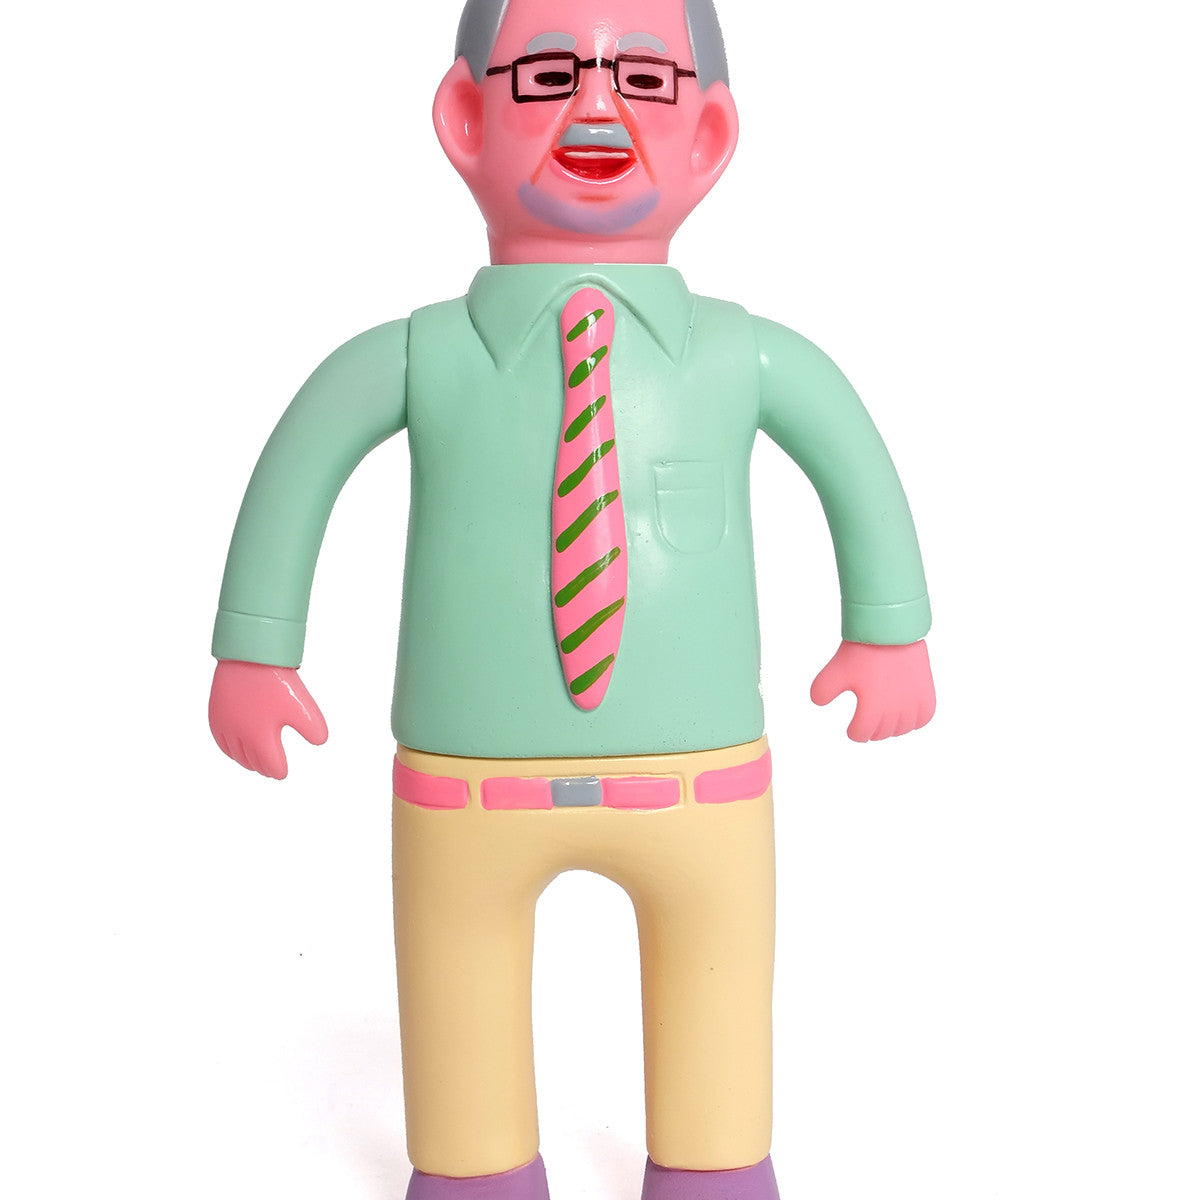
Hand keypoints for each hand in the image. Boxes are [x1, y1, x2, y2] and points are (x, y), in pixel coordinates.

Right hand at [209, 660, 328, 778]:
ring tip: (255, 764)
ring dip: (246, 761)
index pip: (270, 764)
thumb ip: (313, 728)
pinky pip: (221, 741)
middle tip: (271, 772)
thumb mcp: (301, 705)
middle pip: (252, 761)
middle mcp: (239, 735)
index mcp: (259, 737)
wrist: (249, 656)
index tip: (282, 773)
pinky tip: (235, 751)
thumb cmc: (275, 681)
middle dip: (262, 767)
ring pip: (235, 754)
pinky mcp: (216, 714)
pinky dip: (229, 750)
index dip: (278, 770)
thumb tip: (320, 742)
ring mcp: (225, 725)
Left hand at [810, 640, 934, 741]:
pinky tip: (905, 715)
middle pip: (881, 733)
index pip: (861, 734)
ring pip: (903, 728)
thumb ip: (821, 691)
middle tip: (867, 723)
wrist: (891, 630)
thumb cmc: (862, 651)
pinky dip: (914, 721)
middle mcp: (895, 709)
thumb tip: (819, 703)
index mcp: (872, 707)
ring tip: (884, 720)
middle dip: (872, 730)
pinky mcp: (926, 692)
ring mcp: (913, 701)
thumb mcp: (835, 670)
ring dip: (892, 728)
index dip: (855, 732)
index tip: (852, 728)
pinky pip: (923, 718)